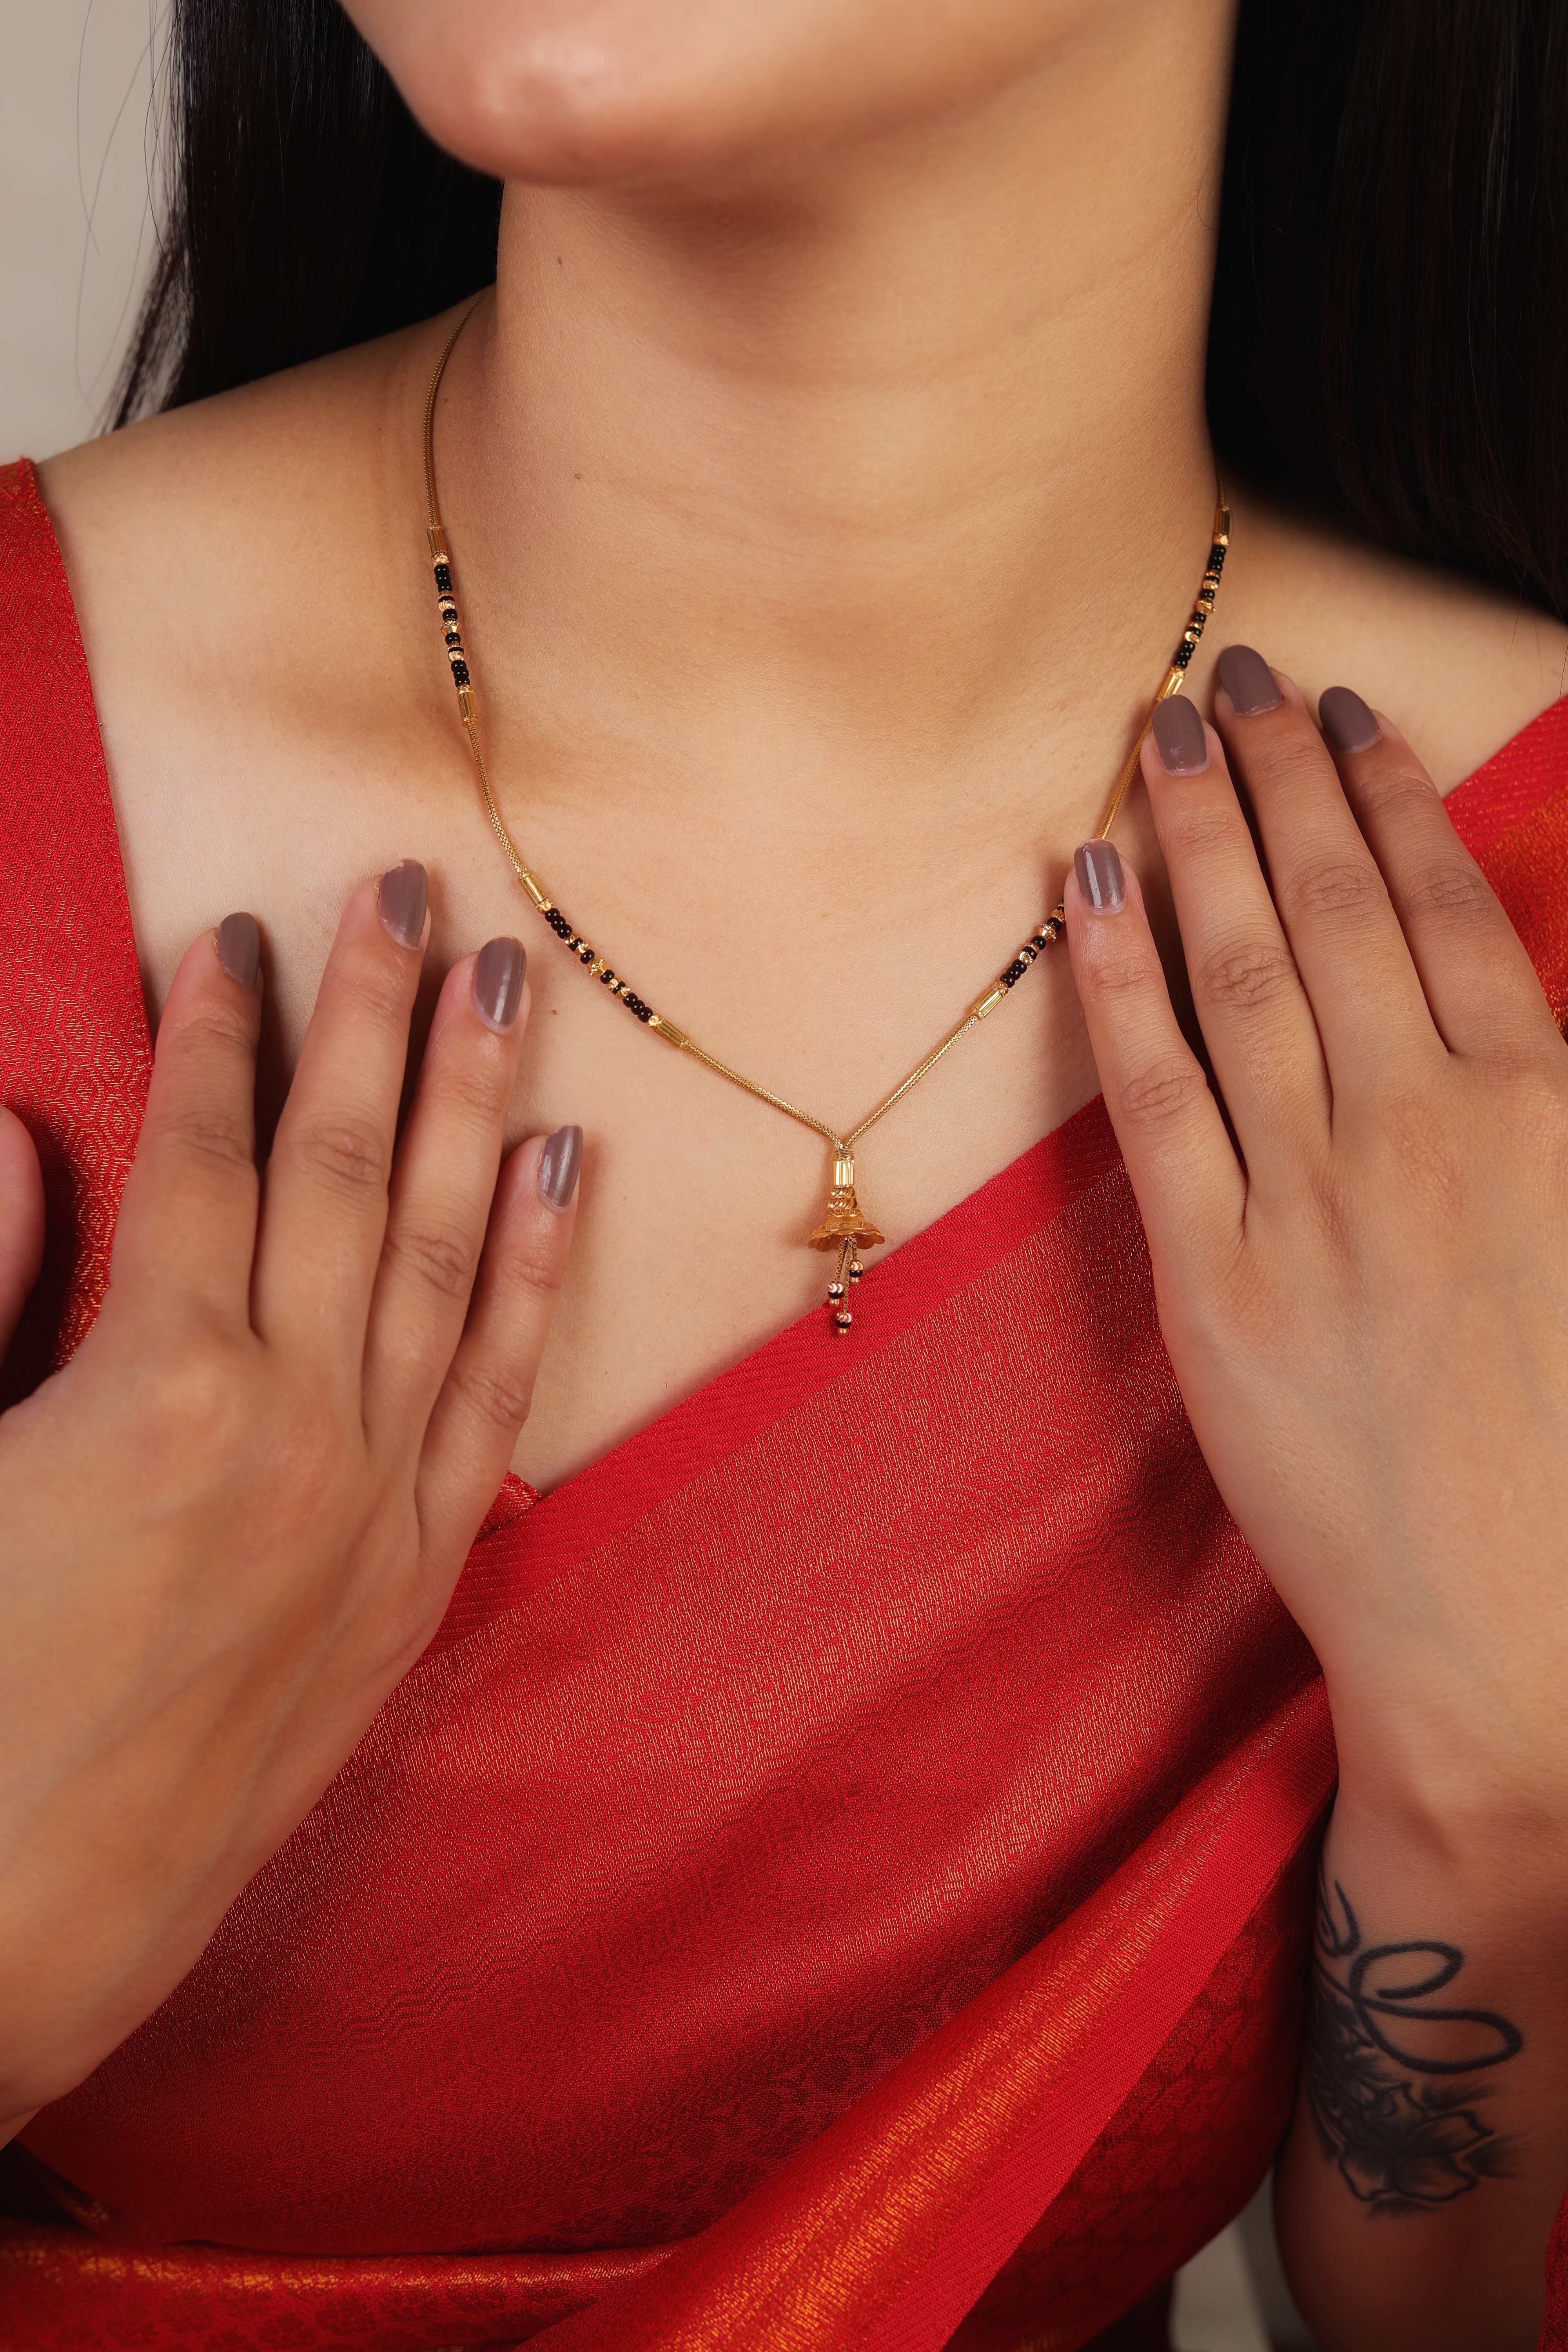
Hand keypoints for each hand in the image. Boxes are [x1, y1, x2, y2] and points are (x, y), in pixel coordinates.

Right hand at [0, 867, 578, 2121]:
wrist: (17, 1924)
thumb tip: (12, 1145)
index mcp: (161, 1383)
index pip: (206, 1152)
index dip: (220, 1032)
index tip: (240, 936)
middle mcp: (297, 1420)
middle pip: (346, 1167)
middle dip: (377, 1018)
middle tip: (412, 888)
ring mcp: (375, 1496)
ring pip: (442, 1251)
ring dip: (475, 1104)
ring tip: (508, 979)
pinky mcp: (414, 1572)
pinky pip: (497, 1386)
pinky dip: (534, 1270)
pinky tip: (561, 1171)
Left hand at [1066, 657, 1567, 1830]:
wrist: (1523, 1648)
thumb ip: (1557, 1102)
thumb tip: (1510, 996)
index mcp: (1548, 1117)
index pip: (1451, 915)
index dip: (1389, 801)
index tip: (1344, 717)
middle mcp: (1429, 1135)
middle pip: (1339, 914)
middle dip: (1279, 783)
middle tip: (1230, 676)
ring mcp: (1316, 1205)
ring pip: (1245, 974)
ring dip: (1197, 841)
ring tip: (1160, 734)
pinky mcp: (1217, 1286)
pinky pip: (1153, 1097)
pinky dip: (1114, 981)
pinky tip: (1080, 883)